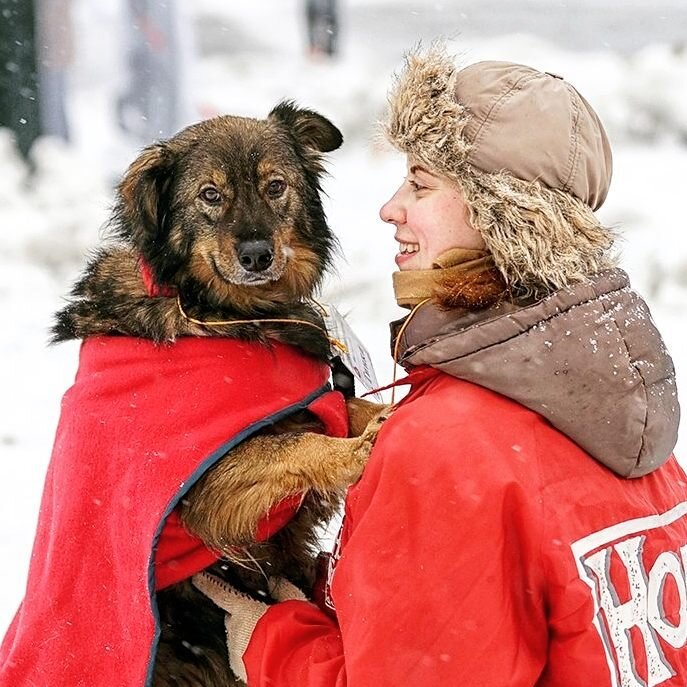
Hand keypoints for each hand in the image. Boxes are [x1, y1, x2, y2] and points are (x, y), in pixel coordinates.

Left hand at [192, 572, 306, 681]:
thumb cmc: (292, 630)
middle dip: (242, 615)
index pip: (221, 593)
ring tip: (268, 637)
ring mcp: (234, 650)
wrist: (291, 665)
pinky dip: (247, 651)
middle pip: (232, 617)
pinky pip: (239, 655)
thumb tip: (276, 580)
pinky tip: (265, 651)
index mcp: (244, 610)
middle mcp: (234, 630)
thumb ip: (282, 588)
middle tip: (260, 616)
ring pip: (236, 637)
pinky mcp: (238, 668)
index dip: (209, 584)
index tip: (198, 578)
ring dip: (247, 635)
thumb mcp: (293, 601)